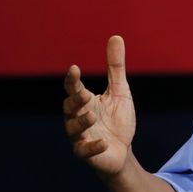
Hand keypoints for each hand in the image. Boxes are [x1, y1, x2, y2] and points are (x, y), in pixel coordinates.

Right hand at [63, 35, 135, 176]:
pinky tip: (103, 142)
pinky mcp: (87, 154)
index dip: (72, 80)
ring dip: (81, 122)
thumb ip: (116, 67)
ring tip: (92, 115)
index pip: (74, 89)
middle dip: (75, 101)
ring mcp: (81, 137)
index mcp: (85, 102)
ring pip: (73, 129)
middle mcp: (77, 118)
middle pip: (69, 108)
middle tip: (84, 94)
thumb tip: (116, 36)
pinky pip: (85, 151)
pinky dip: (93, 147)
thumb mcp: (120, 91)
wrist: (123, 150)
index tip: (74, 69)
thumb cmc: (118, 119)